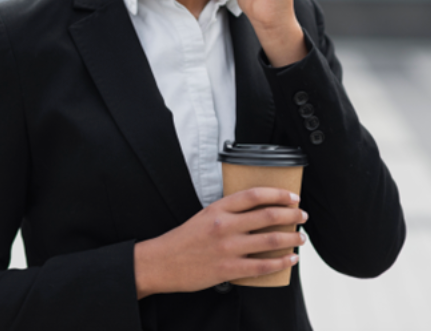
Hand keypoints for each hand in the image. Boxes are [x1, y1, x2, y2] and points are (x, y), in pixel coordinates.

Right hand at [134, 188, 307, 298]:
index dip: (278, 194)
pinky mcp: (229, 268)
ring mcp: (228, 247)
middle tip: (302, 216)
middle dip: (291, 215)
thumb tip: (255, 213)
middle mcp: (224, 226)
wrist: (162, 262)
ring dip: (291, 238)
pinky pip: (263, 265)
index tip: (292, 197)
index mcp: (217, 209)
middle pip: (268, 215)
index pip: (254, 195)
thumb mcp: (202, 217)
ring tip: (300, 238)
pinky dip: (281, 262)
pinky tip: (290, 259)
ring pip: (271, 239)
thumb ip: (227, 214)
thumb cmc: (182, 241)